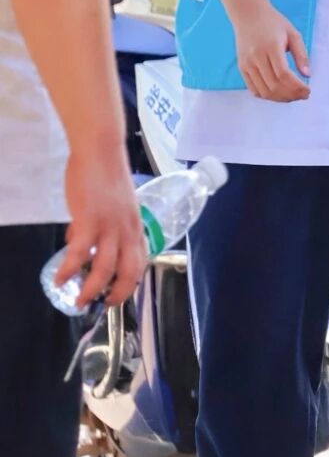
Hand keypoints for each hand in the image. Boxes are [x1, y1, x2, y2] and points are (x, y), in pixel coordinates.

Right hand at [59, 143, 149, 309]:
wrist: (100, 151)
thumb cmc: (105, 175)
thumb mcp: (115, 205)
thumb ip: (103, 226)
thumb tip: (79, 243)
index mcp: (136, 226)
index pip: (140, 262)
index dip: (131, 282)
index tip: (119, 294)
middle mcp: (128, 231)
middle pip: (129, 272)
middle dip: (117, 294)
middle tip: (103, 305)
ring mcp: (110, 227)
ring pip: (105, 268)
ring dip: (92, 289)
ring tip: (80, 300)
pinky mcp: (90, 221)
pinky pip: (80, 253)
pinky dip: (69, 269)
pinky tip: (59, 278)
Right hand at [233, 0, 310, 100]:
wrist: (248, 14)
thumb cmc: (273, 22)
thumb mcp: (293, 34)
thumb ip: (301, 55)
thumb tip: (307, 75)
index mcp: (271, 47)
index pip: (284, 75)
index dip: (297, 87)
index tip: (308, 91)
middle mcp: (256, 57)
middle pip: (274, 85)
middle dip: (291, 95)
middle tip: (303, 95)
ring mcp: (247, 63)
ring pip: (264, 91)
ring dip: (280, 98)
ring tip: (292, 96)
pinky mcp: (242, 67)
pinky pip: (253, 89)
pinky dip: (267, 96)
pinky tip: (278, 94)